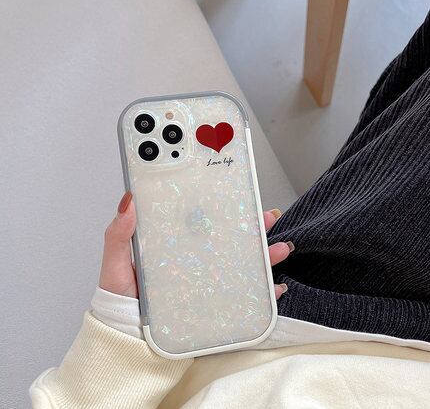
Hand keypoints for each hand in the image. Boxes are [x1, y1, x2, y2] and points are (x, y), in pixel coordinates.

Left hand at [100, 192, 293, 299]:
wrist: (128, 335)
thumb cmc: (122, 296)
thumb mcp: (115, 262)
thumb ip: (118, 234)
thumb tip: (128, 199)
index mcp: (175, 243)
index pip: (201, 219)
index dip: (220, 204)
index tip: (238, 190)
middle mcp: (195, 258)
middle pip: (228, 237)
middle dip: (253, 225)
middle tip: (268, 215)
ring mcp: (206, 278)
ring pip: (241, 261)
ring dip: (265, 253)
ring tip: (278, 248)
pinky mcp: (213, 301)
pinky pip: (243, 293)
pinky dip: (262, 289)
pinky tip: (274, 285)